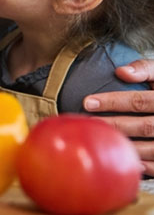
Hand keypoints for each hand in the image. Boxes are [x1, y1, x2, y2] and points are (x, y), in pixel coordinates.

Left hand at [83, 58, 153, 175]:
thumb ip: (145, 68)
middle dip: (114, 125)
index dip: (113, 102)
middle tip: (89, 122)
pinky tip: (124, 158)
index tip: (87, 102)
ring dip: (125, 145)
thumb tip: (120, 71)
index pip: (139, 101)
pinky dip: (144, 166)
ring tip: (101, 140)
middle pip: (143, 126)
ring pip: (151, 148)